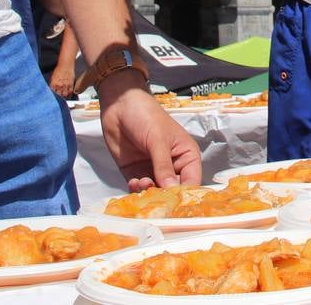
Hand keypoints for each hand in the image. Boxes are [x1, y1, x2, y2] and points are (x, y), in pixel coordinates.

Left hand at [48, 65, 74, 97]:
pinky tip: (67, 96)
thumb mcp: (52, 77)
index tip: (51, 99)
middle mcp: (59, 86)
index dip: (52, 97)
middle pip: (58, 96)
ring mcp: (66, 85)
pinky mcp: (71, 84)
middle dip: (58, 99)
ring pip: (64, 95)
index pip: (52, 93)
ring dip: (63, 98)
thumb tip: (51, 89)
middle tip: (57, 101)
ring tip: (62, 99)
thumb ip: (52, 84)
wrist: (66, 64)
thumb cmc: (58, 69)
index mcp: (53, 84)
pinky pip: (70, 92)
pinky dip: (69, 95)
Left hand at [98, 72, 201, 189]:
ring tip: (141, 182)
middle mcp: (172, 165)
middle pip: (173, 191)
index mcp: (186, 155)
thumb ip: (164, 167)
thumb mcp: (158, 140)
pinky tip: (133, 182)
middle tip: (155, 199)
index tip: (176, 205)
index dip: (186, 194)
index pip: (191, 181)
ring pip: (155, 192)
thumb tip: (171, 191)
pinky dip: (136, 190)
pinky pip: (138, 188)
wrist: (119, 105)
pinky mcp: (135, 171)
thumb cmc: (146, 116)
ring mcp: (153, 169)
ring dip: (148, 192)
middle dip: (164, 197)